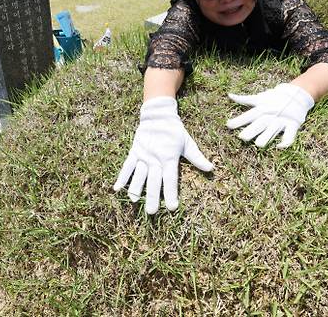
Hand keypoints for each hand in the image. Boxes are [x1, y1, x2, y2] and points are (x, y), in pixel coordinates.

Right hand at [113, 97, 213, 214]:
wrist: (158, 115)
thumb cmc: (174, 131)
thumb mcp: (187, 143)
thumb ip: (197, 157)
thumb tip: (211, 168)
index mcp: (169, 158)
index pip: (170, 179)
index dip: (170, 193)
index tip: (171, 207)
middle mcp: (155, 159)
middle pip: (153, 181)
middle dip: (152, 197)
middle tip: (151, 212)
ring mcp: (143, 155)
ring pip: (139, 175)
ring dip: (136, 188)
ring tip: (134, 201)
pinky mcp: (134, 152)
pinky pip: (127, 166)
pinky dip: (122, 177)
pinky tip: (117, 188)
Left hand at [226, 83, 313, 148]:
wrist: (296, 94)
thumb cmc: (274, 98)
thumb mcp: (259, 98)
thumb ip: (245, 99)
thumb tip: (230, 96)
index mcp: (262, 109)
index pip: (249, 115)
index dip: (239, 120)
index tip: (228, 125)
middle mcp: (271, 115)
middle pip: (260, 123)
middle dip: (252, 130)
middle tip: (242, 137)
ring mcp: (282, 120)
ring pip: (273, 129)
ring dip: (266, 136)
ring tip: (258, 144)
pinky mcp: (293, 125)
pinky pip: (290, 134)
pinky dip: (286, 141)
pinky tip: (279, 147)